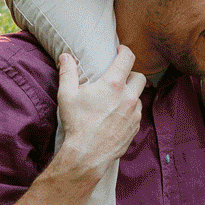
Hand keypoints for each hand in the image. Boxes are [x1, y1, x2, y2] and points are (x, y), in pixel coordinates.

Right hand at [57, 46, 145, 175]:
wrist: (87, 154)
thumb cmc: (76, 123)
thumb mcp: (67, 95)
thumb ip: (68, 72)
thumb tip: (65, 56)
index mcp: (113, 84)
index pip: (127, 58)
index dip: (124, 51)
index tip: (120, 50)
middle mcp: (128, 97)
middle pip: (139, 77)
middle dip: (130, 74)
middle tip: (119, 76)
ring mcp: (134, 113)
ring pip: (139, 96)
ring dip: (131, 93)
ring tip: (116, 97)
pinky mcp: (135, 127)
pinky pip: (137, 113)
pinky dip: (130, 110)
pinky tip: (118, 114)